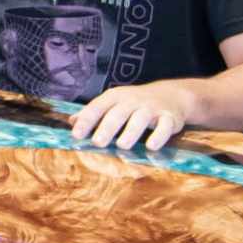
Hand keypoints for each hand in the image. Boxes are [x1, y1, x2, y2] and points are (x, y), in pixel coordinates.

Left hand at [70, 78, 201, 152]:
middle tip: (98, 142)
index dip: (87, 120)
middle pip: (118, 113)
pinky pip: (164, 126)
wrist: (171, 95)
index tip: (76, 134)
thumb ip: (94, 112)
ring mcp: (152, 108)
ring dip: (131, 131)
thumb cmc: (135, 103)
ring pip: (141, 118)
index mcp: (115, 97)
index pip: (98, 107)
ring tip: (122, 145)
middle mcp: (132, 101)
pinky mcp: (169, 118)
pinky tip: (151, 146)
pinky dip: (159, 136)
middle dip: (107, 127)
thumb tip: (71, 122)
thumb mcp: (113, 103)